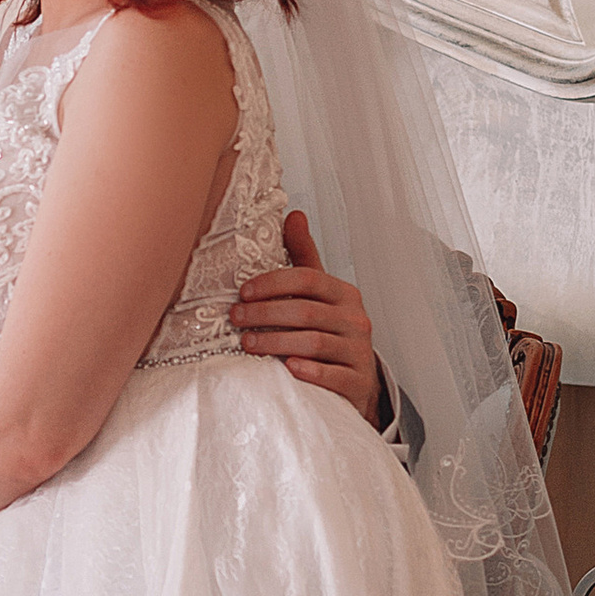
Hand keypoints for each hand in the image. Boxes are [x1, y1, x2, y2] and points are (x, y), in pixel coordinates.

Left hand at [231, 212, 383, 424]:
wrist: (357, 380)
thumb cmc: (331, 332)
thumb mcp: (320, 293)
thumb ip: (304, 256)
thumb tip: (293, 214)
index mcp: (344, 293)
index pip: (307, 278)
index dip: (272, 283)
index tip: (242, 291)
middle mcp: (355, 319)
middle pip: (306, 311)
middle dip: (265, 313)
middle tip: (236, 317)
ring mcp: (358, 351)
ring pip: (314, 342)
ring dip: (276, 342)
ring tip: (247, 343)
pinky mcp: (357, 381)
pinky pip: (332, 375)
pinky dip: (309, 371)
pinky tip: (288, 368)